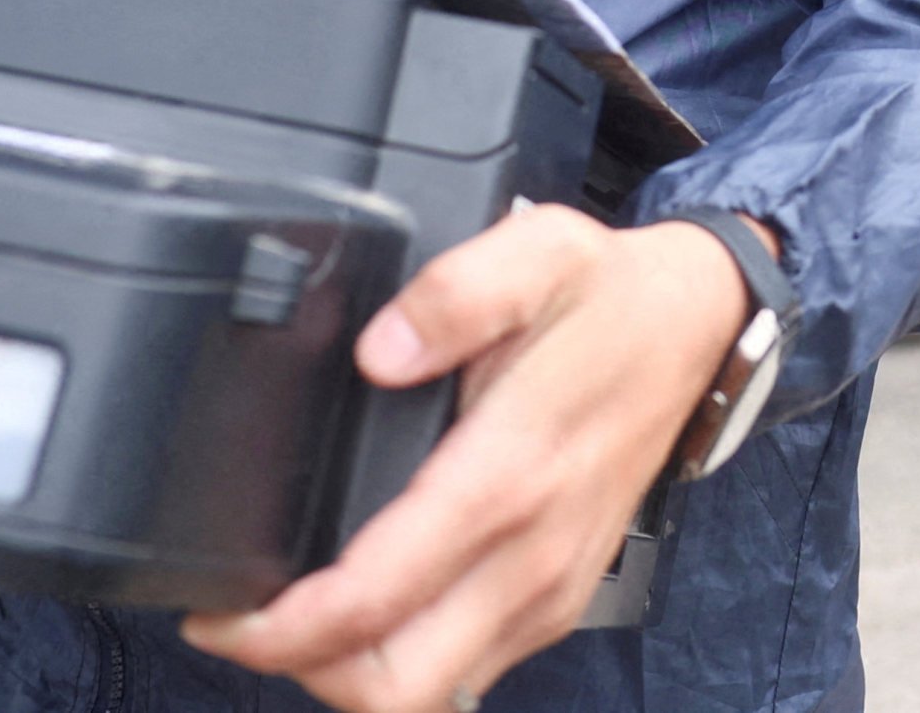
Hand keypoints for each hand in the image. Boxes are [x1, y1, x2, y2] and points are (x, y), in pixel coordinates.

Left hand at [180, 205, 753, 712]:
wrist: (698, 327)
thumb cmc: (608, 297)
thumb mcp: (538, 251)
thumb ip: (454, 292)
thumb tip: (377, 350)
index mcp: (508, 476)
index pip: (377, 600)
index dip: (282, 628)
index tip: (222, 610)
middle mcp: (529, 555)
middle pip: (397, 689)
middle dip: (304, 671)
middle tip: (243, 622)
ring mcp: (546, 590)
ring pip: (430, 694)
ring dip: (349, 672)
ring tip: (292, 615)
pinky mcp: (554, 600)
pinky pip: (466, 670)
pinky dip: (401, 660)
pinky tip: (364, 605)